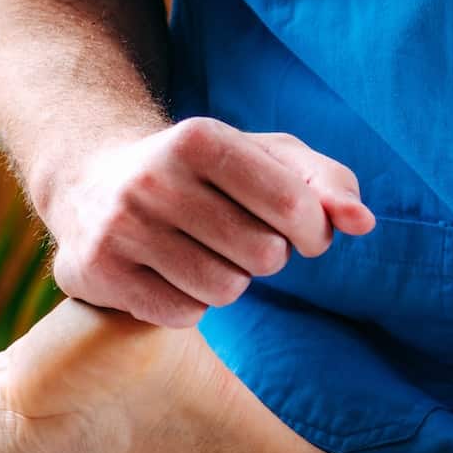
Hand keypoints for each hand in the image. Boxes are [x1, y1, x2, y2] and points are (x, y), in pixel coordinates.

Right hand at [36, 117, 376, 326]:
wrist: (88, 184)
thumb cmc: (201, 174)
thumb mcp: (264, 158)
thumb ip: (325, 182)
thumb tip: (364, 222)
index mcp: (199, 137)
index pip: (295, 205)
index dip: (312, 230)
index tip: (300, 230)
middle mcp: (153, 178)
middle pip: (265, 255)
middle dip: (266, 256)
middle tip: (234, 238)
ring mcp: (120, 226)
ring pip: (225, 291)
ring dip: (228, 282)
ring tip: (200, 254)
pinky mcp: (99, 272)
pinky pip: (184, 315)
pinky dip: (189, 303)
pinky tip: (167, 274)